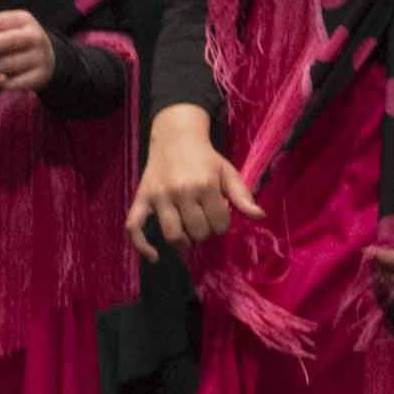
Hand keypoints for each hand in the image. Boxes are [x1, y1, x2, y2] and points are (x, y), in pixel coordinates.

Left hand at [0, 9, 61, 95]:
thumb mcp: (5, 29)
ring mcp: (40, 57)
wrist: (46, 57)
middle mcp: (35, 37)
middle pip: (9, 40)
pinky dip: (5, 82)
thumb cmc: (15, 41)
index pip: (1, 22)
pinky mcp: (40, 76)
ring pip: (11, 63)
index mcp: (24, 20)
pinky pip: (18, 82)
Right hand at [130, 114, 252, 254]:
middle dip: (204, 233)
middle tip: (204, 224)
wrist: (176, 137)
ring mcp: (159, 196)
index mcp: (205, 185)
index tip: (219, 217)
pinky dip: (142, 245)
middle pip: (197, 232)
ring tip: (188, 238)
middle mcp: (181, 191)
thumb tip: (259, 216)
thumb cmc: (205, 158)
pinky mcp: (142, 198)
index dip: (222, 225)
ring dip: (183, 242)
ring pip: (172, 234)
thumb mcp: (228, 172)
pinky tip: (154, 256)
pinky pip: (134, 227)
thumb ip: (243, 196)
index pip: (219, 223)